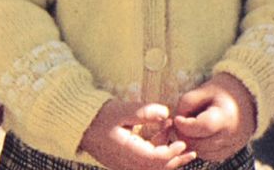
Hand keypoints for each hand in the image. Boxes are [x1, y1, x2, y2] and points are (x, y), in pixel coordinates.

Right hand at [80, 99, 195, 169]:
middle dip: (175, 161)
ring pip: (152, 169)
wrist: (83, 127)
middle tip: (190, 150)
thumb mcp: (122, 110)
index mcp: (127, 152)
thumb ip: (144, 112)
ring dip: (168, 160)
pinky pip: (146, 166)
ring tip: (181, 145)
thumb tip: (166, 113)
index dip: (171, 153)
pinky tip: (163, 139)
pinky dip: (158, 157)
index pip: (155, 159)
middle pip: (156, 169)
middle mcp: (127, 164)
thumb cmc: (101, 117)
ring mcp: (126, 166)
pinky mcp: (126, 164)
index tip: (182, 142)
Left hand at [172, 72, 255, 162]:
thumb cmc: (224, 91)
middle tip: (180, 124)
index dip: (184, 125)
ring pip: (200, 152)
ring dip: (190, 142)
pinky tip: (200, 135)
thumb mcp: (205, 89)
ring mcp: (231, 147)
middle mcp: (230, 135)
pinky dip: (199, 147)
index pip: (200, 127)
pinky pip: (207, 156)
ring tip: (191, 128)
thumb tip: (176, 121)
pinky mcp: (229, 153)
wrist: (249, 99)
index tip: (177, 118)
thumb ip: (187, 102)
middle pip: (198, 143)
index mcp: (226, 116)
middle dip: (183, 135)